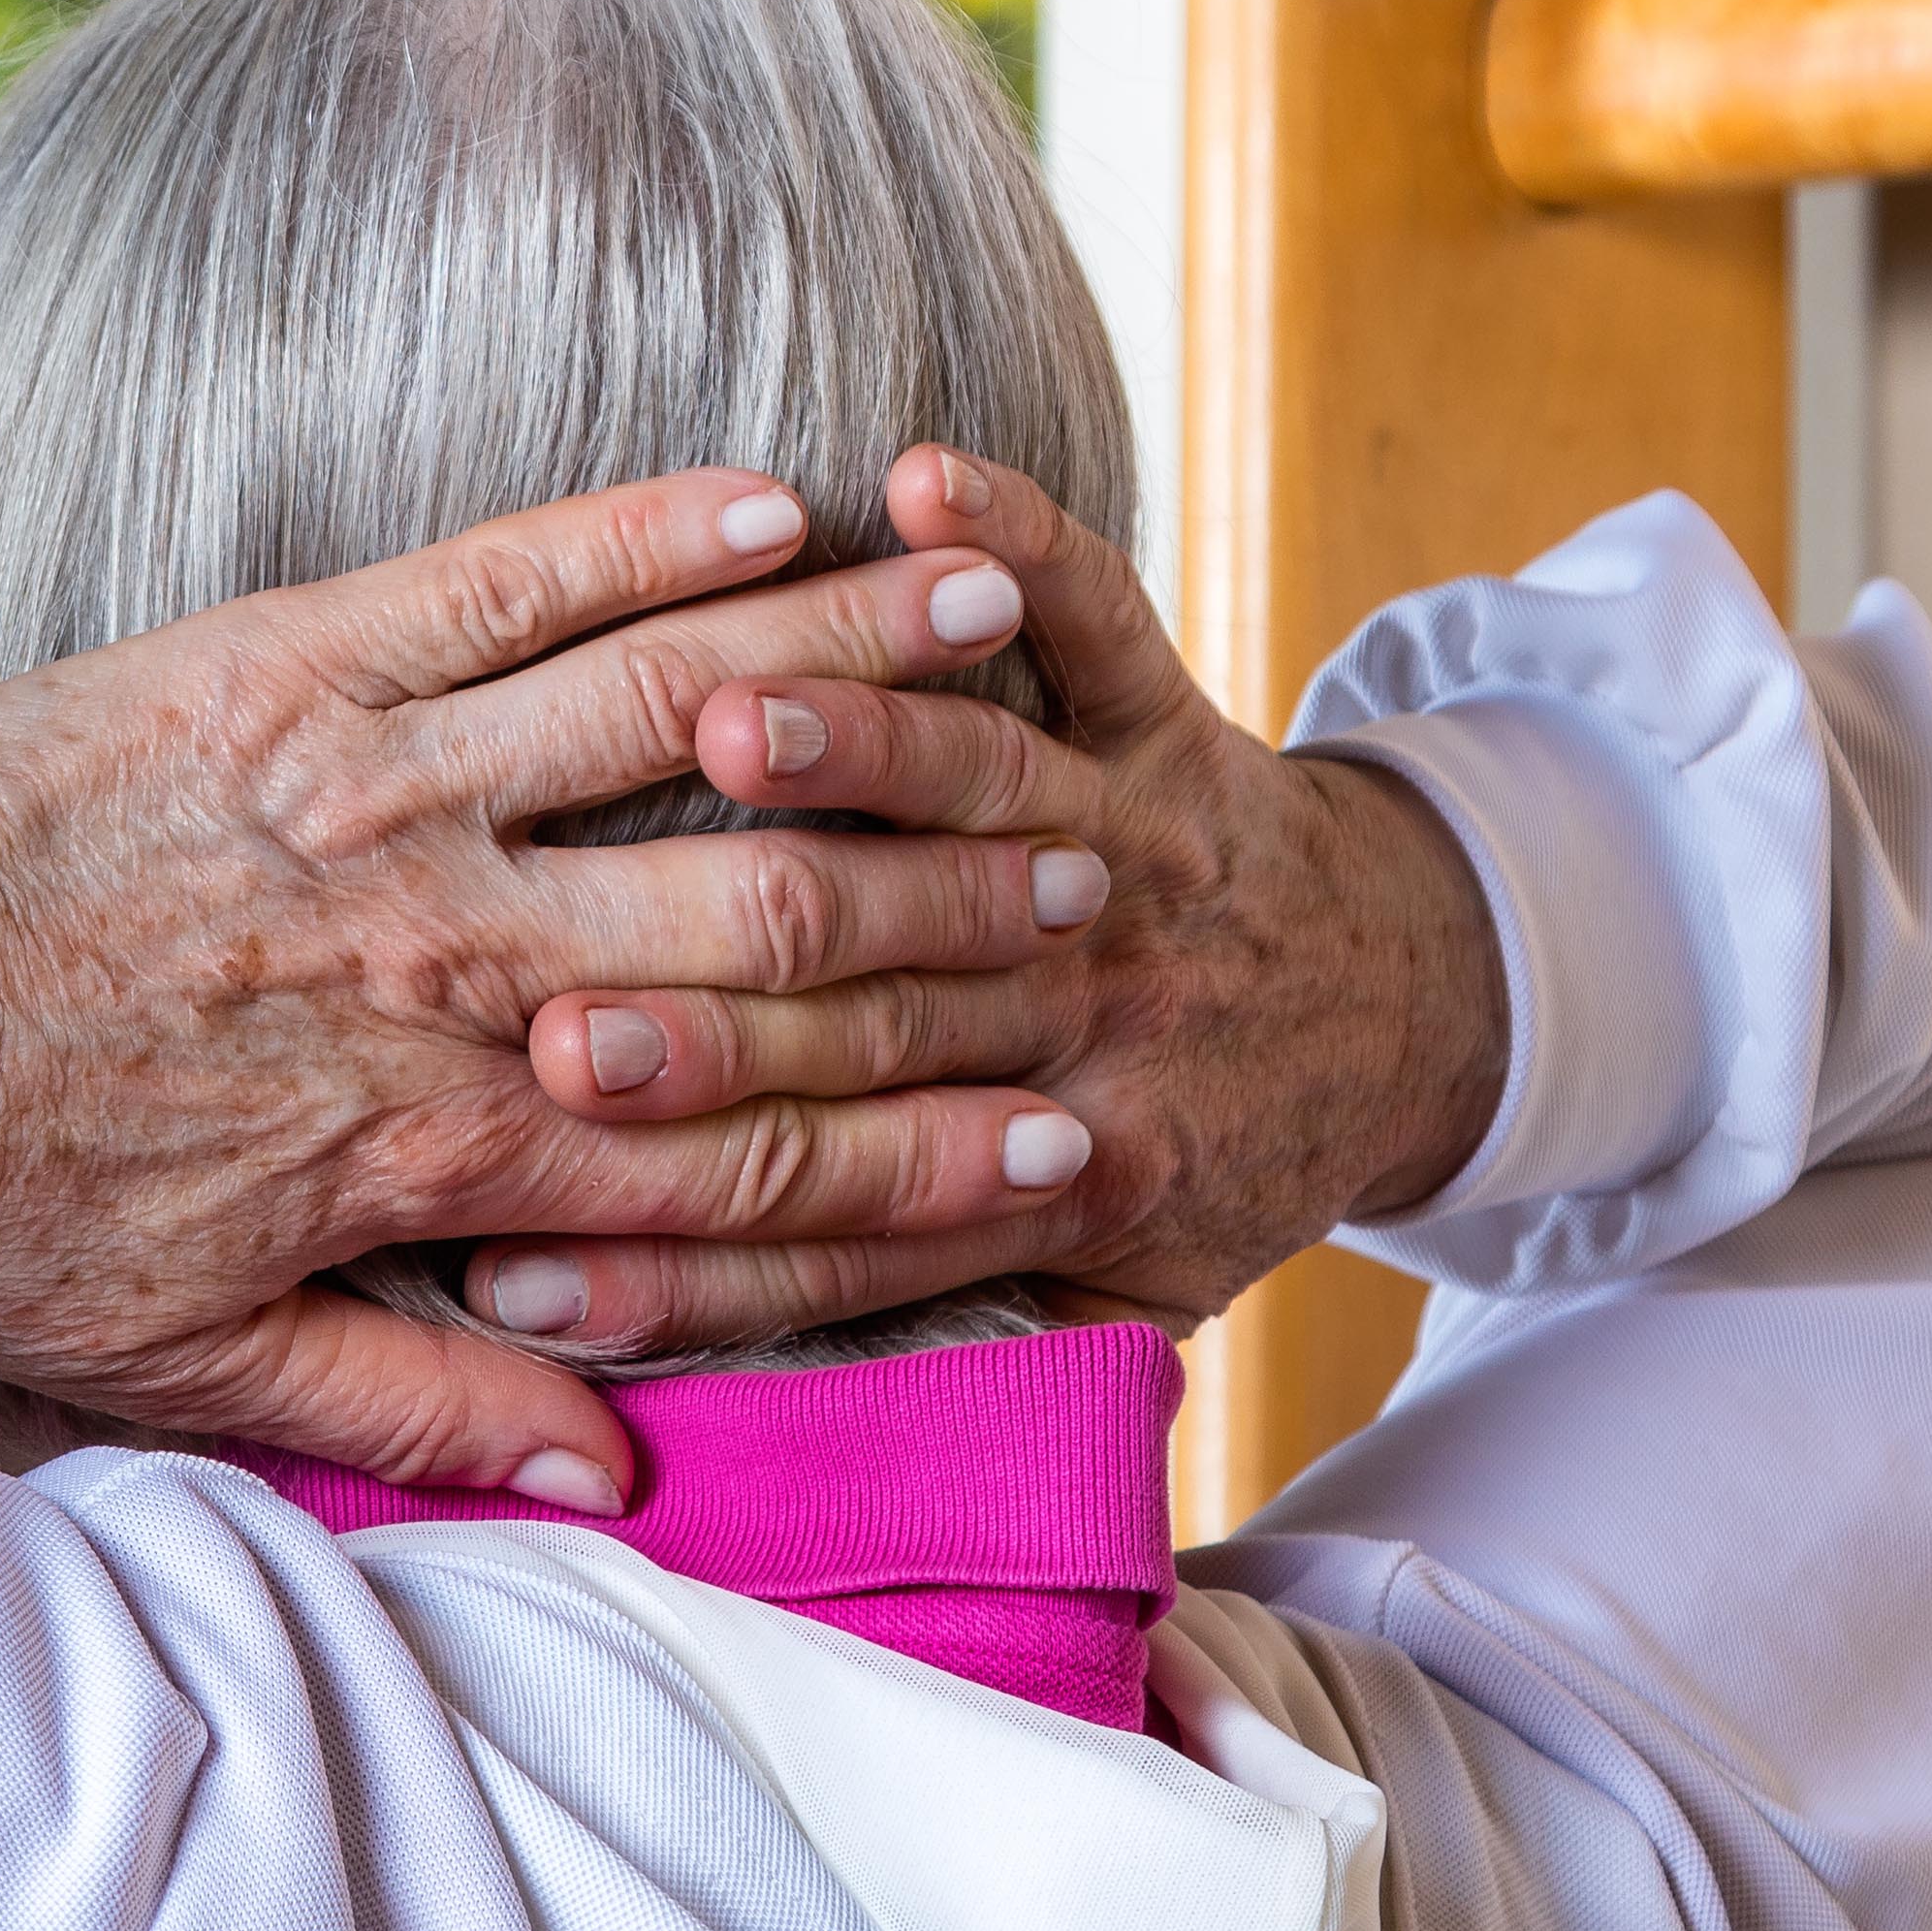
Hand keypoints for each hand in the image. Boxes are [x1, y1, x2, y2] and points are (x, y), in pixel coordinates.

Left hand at [0, 468, 1134, 1500]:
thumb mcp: (180, 1364)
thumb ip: (406, 1416)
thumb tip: (602, 1470)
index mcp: (430, 1139)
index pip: (739, 1159)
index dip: (920, 1163)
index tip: (1068, 1148)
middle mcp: (441, 949)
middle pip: (765, 937)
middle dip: (951, 926)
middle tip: (1103, 903)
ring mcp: (376, 781)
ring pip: (674, 719)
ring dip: (859, 686)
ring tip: (1005, 666)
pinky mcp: (294, 653)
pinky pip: (514, 575)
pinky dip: (657, 533)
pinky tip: (783, 499)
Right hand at [455, 445, 1511, 1360]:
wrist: (1416, 1014)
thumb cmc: (1214, 1156)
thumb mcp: (1112, 1313)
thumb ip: (925, 1355)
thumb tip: (685, 1455)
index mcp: (1047, 1172)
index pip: (824, 1230)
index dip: (670, 1264)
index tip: (515, 1272)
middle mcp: (1088, 1013)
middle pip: (880, 1015)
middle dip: (720, 1020)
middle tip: (565, 1025)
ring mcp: (1134, 845)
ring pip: (988, 794)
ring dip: (860, 759)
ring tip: (726, 726)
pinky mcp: (1170, 715)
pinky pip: (1099, 614)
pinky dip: (1024, 539)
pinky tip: (922, 475)